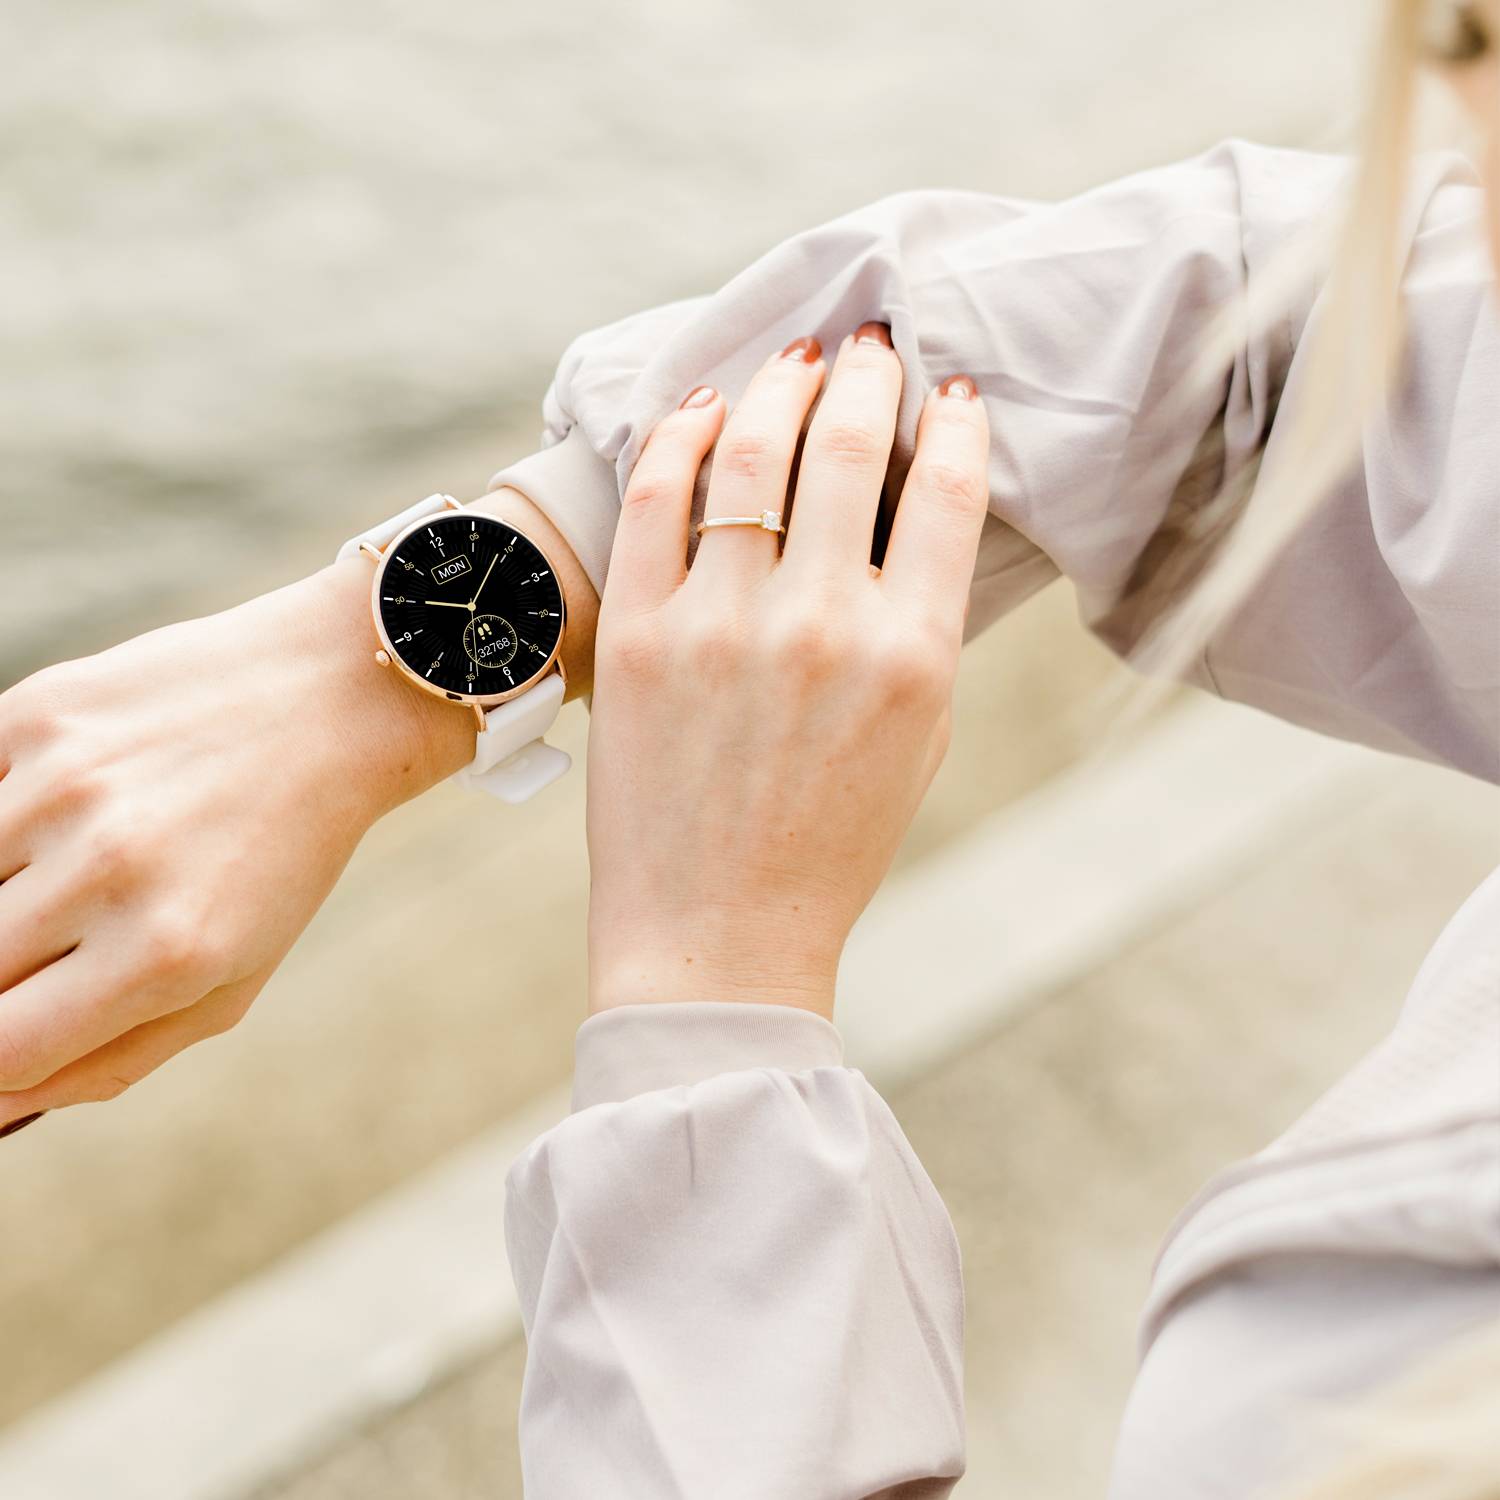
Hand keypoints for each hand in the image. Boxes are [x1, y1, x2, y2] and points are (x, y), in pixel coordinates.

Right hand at [0, 486, 597, 1130]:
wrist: (329, 700)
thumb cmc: (280, 855)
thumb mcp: (235, 976)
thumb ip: (115, 1059)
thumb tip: (0, 1105)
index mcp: (165, 954)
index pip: (2, 1053)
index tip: (17, 1030)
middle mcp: (109, 872)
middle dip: (8, 969)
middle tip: (72, 935)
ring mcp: (64, 788)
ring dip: (3, 889)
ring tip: (80, 864)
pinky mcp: (37, 716)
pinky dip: (3, 816)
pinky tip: (70, 803)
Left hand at [586, 327, 988, 1015]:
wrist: (717, 935)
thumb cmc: (830, 846)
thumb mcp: (919, 742)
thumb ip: (921, 628)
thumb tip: (908, 518)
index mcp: (914, 657)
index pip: (949, 492)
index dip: (957, 423)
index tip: (951, 392)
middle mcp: (824, 626)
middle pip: (850, 446)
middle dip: (867, 376)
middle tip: (869, 346)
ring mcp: (722, 624)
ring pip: (754, 450)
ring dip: (781, 384)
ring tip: (795, 359)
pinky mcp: (641, 636)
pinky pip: (658, 496)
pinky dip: (682, 433)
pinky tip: (706, 405)